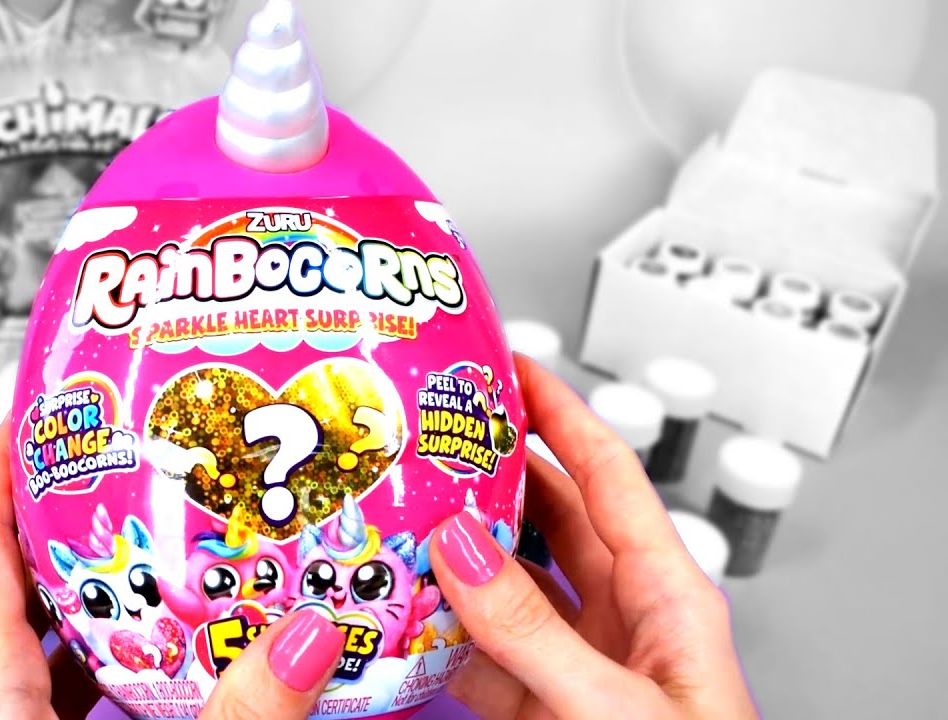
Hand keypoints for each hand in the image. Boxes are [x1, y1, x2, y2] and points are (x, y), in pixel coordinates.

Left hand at [0, 423, 345, 719]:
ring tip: (187, 552)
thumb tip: (309, 639)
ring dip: (122, 595)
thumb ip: (238, 714)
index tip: (37, 414)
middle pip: (29, 583)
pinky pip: (92, 687)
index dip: (3, 472)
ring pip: (67, 639)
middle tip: (145, 472)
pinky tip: (192, 653)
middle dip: (88, 521)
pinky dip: (139, 658)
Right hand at [435, 354, 758, 719]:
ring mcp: (580, 670)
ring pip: (505, 592)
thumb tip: (461, 545)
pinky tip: (407, 623)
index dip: (560, 414)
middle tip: (429, 443)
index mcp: (669, 599)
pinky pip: (482, 660)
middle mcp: (625, 625)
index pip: (608, 476)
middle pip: (548, 523)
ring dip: (453, 566)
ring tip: (399, 529)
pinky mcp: (543, 714)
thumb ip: (534, 631)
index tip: (510, 369)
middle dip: (489, 479)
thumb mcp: (618, 707)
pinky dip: (439, 640)